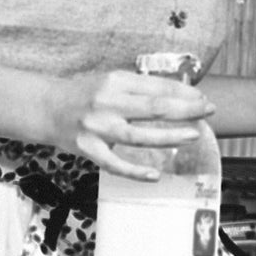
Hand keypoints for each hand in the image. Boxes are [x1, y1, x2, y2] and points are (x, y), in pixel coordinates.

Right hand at [43, 68, 212, 177]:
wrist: (46, 108)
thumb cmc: (84, 94)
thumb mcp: (110, 81)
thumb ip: (139, 88)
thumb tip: (178, 93)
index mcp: (115, 82)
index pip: (157, 87)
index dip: (184, 93)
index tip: (203, 98)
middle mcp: (107, 102)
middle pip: (153, 108)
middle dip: (186, 110)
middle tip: (209, 111)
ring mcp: (97, 128)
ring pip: (139, 136)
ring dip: (169, 137)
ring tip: (192, 136)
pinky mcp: (87, 149)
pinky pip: (115, 164)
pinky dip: (135, 171)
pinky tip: (155, 174)